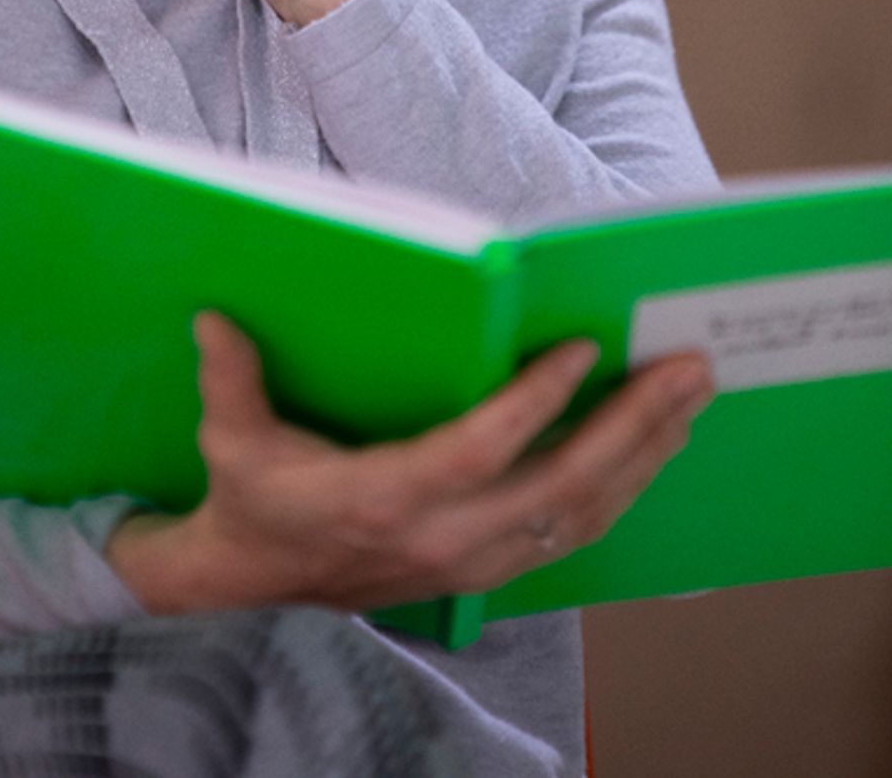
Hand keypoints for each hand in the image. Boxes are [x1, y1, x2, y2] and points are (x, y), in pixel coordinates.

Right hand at [105, 313, 714, 614]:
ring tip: (689, 395)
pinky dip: (623, 487)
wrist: (256, 585)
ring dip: (644, 454)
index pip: (477, 451)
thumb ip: (230, 377)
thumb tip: (215, 318)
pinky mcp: (490, 569)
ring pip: (583, 514)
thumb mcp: (231, 438)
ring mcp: (474, 562)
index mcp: (384, 497)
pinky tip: (653, 444)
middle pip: (561, 488)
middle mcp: (443, 538)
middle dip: (633, 427)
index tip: (581, 348)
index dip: (532, 405)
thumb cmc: (253, 498)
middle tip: (684, 367)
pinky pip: (575, 532)